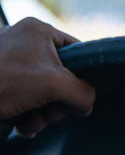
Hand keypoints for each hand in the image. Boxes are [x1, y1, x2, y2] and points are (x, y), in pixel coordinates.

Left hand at [0, 17, 94, 137]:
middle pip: (63, 78)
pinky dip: (28, 115)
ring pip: (45, 93)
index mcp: (40, 31)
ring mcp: (11, 62)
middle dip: (57, 103)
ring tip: (31, 120)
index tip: (73, 95)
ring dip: (43, 114)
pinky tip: (22, 123)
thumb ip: (84, 94)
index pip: (79, 53)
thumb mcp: (56, 85)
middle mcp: (26, 42)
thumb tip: (87, 104)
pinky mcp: (2, 80)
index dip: (81, 78)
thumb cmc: (0, 82)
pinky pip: (27, 99)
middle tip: (48, 111)